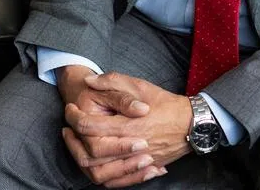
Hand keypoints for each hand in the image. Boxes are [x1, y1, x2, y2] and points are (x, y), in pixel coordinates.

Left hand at [63, 72, 193, 186]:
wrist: (192, 124)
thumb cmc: (166, 104)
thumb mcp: (141, 85)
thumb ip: (114, 81)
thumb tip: (90, 80)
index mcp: (129, 124)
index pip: (91, 127)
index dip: (74, 118)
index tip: (69, 110)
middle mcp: (131, 147)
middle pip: (90, 155)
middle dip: (73, 142)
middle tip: (67, 129)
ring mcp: (137, 162)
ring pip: (100, 172)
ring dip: (83, 162)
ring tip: (77, 147)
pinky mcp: (142, 170)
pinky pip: (115, 182)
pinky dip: (101, 177)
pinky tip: (94, 166)